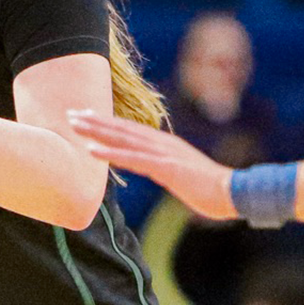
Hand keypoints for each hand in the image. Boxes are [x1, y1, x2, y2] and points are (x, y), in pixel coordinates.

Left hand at [68, 111, 235, 219]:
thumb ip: (163, 166)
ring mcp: (163, 153)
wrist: (233, 191)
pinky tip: (91, 150)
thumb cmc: (208, 186)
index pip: (130, 129)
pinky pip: (132, 159)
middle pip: (122, 128)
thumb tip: (150, 167)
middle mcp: (161, 142)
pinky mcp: (166, 167)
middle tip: (70, 113)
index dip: (107, 121)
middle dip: (95, 120)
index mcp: (164, 143)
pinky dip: (110, 153)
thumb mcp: (180, 173)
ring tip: (74, 125)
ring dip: (97, 131)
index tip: (86, 115)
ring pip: (123, 139)